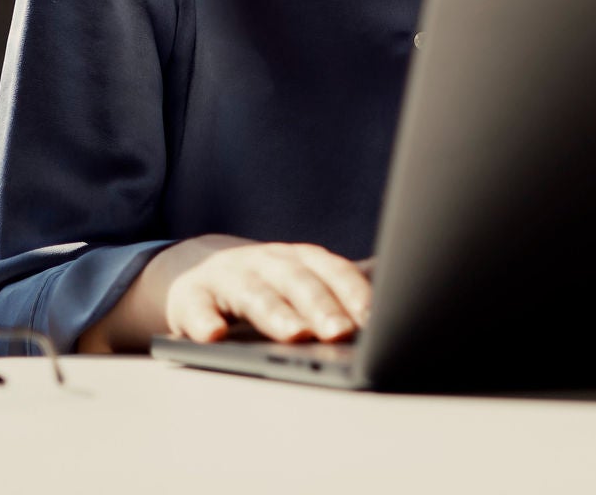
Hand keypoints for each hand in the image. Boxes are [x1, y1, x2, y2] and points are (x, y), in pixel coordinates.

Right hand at [159, 236, 372, 344]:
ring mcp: (227, 276)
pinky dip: (205, 322)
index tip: (373, 319)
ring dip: (275, 314)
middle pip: (297, 281)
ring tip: (294, 335)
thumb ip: (344, 287)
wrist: (197, 275)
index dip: (353, 293)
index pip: (332, 271)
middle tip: (340, 332)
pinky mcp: (191, 298)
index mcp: (298, 258)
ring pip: (253, 293)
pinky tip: (214, 336)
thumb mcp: (302, 281)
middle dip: (321, 306)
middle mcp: (266, 261)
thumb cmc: (265, 286)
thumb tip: (404, 295)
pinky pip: (197, 309)